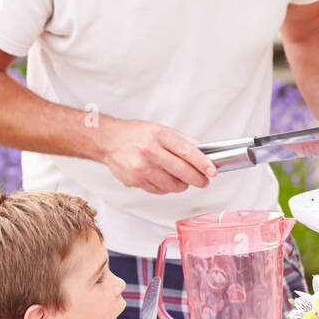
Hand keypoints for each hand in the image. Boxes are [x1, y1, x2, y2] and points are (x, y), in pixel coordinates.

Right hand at [99, 118, 216, 194]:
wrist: (107, 140)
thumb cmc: (133, 134)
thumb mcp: (159, 129)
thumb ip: (181, 140)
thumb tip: (201, 150)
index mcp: (159, 135)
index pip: (188, 152)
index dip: (203, 164)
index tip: (212, 171)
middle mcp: (150, 151)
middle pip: (182, 172)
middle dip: (197, 179)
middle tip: (202, 181)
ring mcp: (142, 168)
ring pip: (172, 185)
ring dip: (181, 185)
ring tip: (181, 179)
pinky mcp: (136, 180)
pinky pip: (159, 190)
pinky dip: (166, 188)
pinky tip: (164, 179)